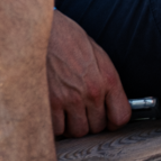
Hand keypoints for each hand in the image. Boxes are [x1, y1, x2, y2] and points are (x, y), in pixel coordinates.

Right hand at [47, 13, 129, 138]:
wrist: (39, 29)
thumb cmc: (66, 37)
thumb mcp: (96, 54)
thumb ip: (104, 80)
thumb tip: (110, 101)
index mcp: (107, 79)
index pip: (121, 116)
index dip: (114, 122)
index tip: (108, 120)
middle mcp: (91, 92)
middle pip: (97, 127)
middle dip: (90, 121)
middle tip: (81, 112)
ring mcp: (69, 100)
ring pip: (77, 131)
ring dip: (72, 125)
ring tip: (65, 111)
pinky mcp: (48, 104)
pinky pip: (55, 129)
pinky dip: (54, 125)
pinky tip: (52, 111)